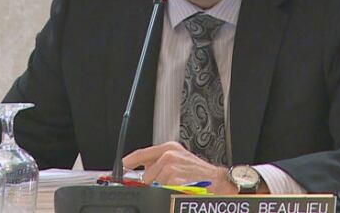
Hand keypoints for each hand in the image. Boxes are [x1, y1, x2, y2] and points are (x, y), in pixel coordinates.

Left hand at [122, 141, 236, 194]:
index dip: (129, 161)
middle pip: (146, 174)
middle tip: (168, 183)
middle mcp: (168, 154)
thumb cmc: (200, 173)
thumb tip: (144, 169)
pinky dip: (169, 191)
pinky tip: (180, 188)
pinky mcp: (173, 177)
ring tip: (177, 184)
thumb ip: (161, 162)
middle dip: (153, 182)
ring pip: (153, 183)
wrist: (218, 181)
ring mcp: (170, 165)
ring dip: (162, 187)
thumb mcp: (179, 160)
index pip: (141, 153)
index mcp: (168, 148)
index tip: (121, 166)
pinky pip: (162, 189)